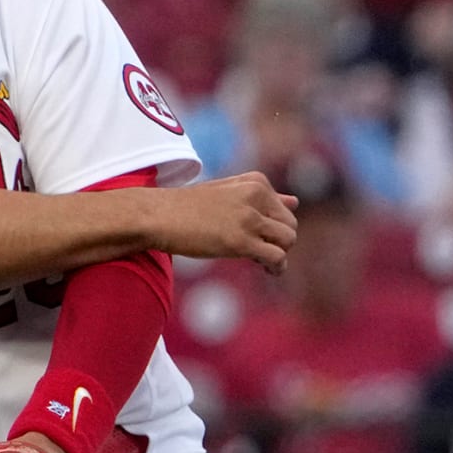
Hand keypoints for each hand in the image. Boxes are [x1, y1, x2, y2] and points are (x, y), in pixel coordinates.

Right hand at [148, 172, 298, 270]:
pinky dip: (277, 267)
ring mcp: (249, 218)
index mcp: (255, 182)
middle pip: (291, 225)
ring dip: (279, 255)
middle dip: (279, 242)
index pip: (286, 210)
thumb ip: (264, 197)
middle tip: (258, 252)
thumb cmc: (189, 207)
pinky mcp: (240, 241)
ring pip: (288, 240)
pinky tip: (266, 270)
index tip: (256, 237)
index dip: (273, 228)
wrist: (158, 215)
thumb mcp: (229, 193)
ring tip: (261, 262)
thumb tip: (295, 201)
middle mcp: (256, 195)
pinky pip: (277, 257)